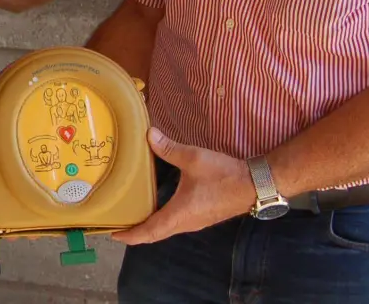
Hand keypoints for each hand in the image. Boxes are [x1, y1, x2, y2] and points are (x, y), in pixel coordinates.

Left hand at [110, 128, 255, 244]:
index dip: (130, 235)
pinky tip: (157, 208)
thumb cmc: (223, 175)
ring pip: (166, 229)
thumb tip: (148, 134)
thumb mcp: (193, 158)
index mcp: (179, 214)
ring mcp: (195, 222)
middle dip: (136, 232)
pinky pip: (176, 224)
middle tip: (118, 224)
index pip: (149, 232)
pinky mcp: (202, 216)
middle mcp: (185, 223)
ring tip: (133, 216)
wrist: (254, 185)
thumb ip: (169, 148)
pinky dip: (161, 220)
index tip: (113, 235)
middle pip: (155, 234)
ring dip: (149, 226)